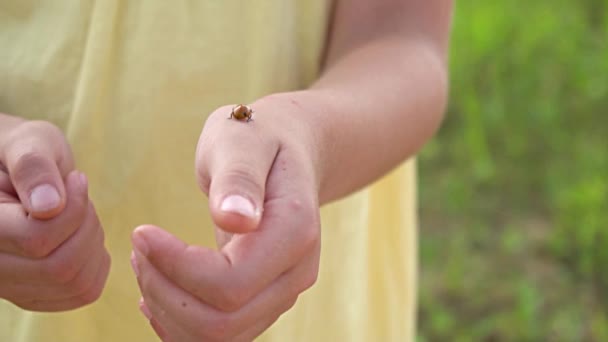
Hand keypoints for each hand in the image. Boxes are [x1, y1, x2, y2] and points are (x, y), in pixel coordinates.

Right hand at [0, 117, 110, 310]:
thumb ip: (33, 167)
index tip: (77, 179)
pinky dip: (96, 262)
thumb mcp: (27, 142)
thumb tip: (49, 206)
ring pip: (74, 284)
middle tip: (80, 195)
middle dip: (87, 226)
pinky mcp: (31, 294)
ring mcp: (8, 287)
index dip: (72, 210)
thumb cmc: (22, 151)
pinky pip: (81, 292)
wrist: (14, 173)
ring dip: (93, 243)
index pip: (36, 240)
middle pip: (59, 268)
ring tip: (80, 213)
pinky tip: (83, 234)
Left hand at [131, 94, 321, 340]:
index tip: (141, 231)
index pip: (230, 283)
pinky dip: (180, 322)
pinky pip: (221, 335)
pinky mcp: (265, 299)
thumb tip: (235, 219)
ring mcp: (283, 291)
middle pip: (222, 322)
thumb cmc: (258, 139)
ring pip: (218, 336)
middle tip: (138, 249)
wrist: (285, 152)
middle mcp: (297, 273)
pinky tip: (157, 292)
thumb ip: (240, 179)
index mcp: (295, 232)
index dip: (176, 267)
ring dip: (167, 309)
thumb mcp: (242, 141)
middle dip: (165, 292)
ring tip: (144, 263)